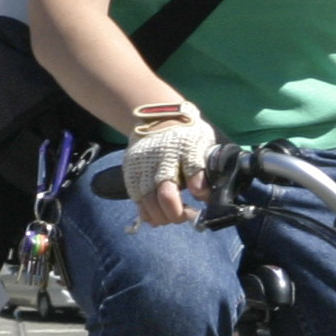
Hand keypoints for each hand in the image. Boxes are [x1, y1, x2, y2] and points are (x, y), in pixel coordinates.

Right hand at [122, 110, 216, 226]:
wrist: (156, 119)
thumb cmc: (185, 135)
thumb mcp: (201, 142)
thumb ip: (204, 166)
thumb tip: (205, 195)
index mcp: (184, 146)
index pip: (193, 168)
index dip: (200, 188)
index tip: (202, 197)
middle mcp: (160, 156)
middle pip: (166, 194)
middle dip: (177, 212)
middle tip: (187, 214)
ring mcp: (142, 166)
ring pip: (148, 201)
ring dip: (162, 216)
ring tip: (173, 216)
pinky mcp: (130, 173)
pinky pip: (137, 200)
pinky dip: (148, 213)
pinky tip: (159, 215)